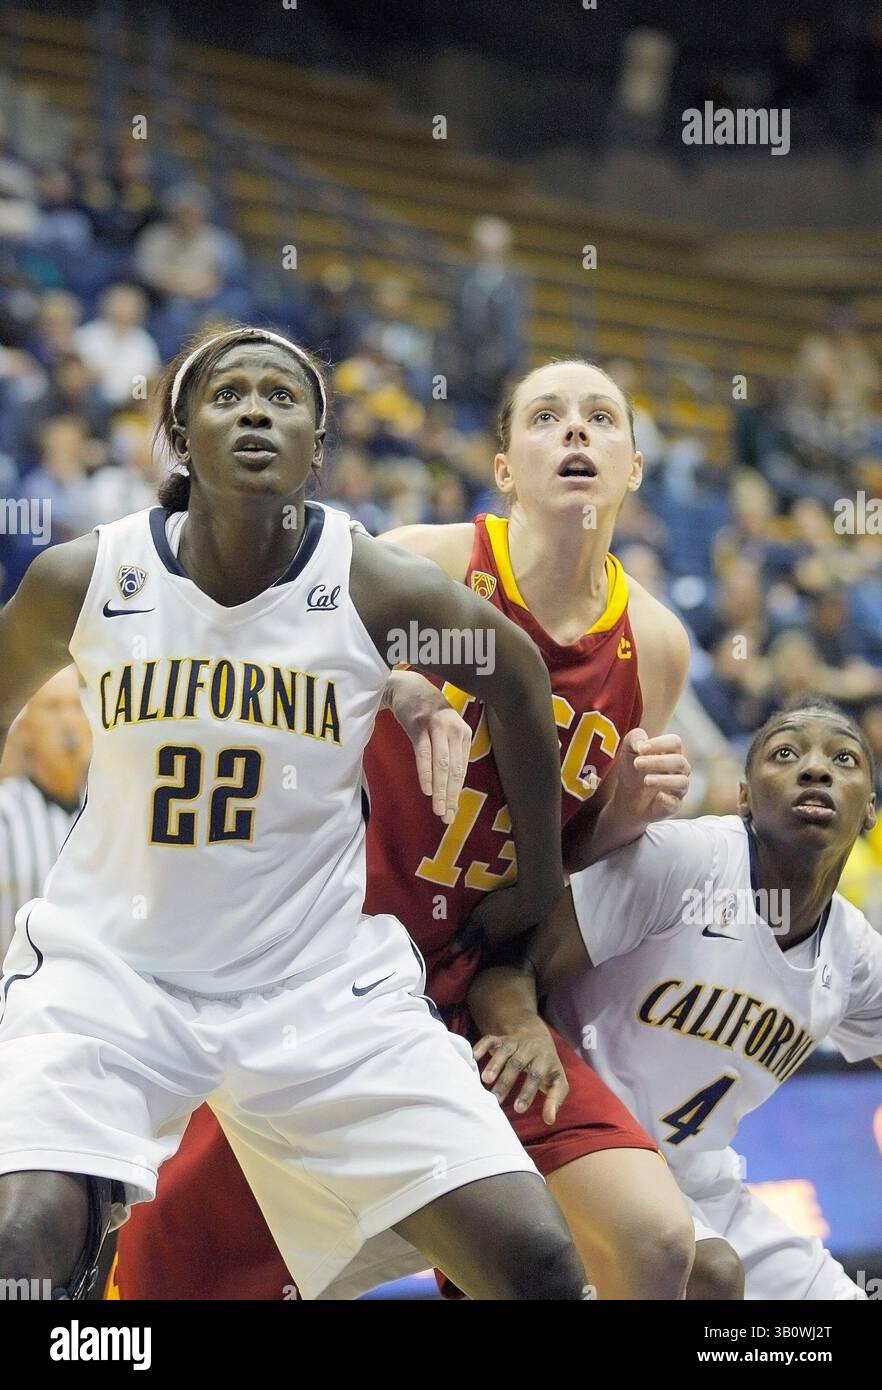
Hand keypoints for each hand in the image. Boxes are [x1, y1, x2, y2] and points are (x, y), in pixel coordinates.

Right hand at [384, 669, 470, 822]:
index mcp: (464, 733)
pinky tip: (427, 790)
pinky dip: (427, 773)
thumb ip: (450, 751)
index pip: (461, 770)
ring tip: (438, 810)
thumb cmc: (426, 711)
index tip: (452, 812)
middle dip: (451, 797)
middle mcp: (454, 730)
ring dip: (441, 790)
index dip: (457, 793)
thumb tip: (451, 784)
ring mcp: (437, 727)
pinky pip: (424, 754)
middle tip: (446, 818)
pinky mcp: (419, 725)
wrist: (407, 686)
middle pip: (454, 770)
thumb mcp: (446, 728)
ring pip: (442, 765)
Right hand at [473, 1021, 568, 1124]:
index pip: (536, 1075)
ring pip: (504, 1051)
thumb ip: (555, 1100)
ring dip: (494, 1064)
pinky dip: (481, 1046)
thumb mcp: (557, 1081)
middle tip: (496, 1099)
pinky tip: (474, 1057)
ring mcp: (515, 1041)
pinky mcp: (501, 1038)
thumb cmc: (547, 1067)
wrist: (538, 1037)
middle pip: (517, 1063)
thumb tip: (550, 1120)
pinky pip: (490, 1039)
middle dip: (506, 1081)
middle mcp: (530, 1048)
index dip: (527, 1091)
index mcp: (546, 1059)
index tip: (518, 1109)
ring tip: (485, 1080)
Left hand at [616, 727, 689, 823]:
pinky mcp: (673, 806)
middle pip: (679, 761)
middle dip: (658, 761)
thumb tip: (641, 744)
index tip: (640, 749)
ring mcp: (678, 788)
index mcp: (670, 752)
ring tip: (645, 781)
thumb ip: (634, 739)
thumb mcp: (628, 750)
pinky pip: (675, 803)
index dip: (659, 743)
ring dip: (663, 780)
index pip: (674, 742)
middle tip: (637, 763)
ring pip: (682, 782)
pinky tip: (657, 796)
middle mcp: (679, 769)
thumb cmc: (632, 770)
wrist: (627, 799)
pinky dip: (667, 799)